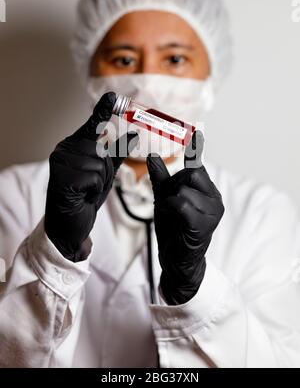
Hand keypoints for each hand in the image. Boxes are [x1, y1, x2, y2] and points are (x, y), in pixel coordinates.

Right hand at [45, 91, 137, 261]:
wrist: (69, 224)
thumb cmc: (85, 195)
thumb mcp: (105, 172)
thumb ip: (118, 153)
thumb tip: (134, 134)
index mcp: (75, 144)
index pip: (93, 125)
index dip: (104, 110)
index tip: (114, 95)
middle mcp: (64, 149)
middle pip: (103, 150)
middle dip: (105, 171)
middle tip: (91, 184)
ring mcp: (60, 162)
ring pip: (100, 165)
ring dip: (99, 182)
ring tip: (85, 191)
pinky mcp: (61, 177)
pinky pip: (94, 178)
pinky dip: (93, 191)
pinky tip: (81, 196)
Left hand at [147, 131, 223, 304]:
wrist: (177, 261)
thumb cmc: (173, 229)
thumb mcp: (164, 199)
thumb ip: (161, 179)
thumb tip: (153, 155)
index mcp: (207, 191)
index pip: (198, 164)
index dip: (196, 149)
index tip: (197, 132)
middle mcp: (214, 198)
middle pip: (190, 173)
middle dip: (173, 186)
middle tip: (170, 204)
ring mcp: (212, 212)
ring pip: (184, 188)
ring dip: (169, 201)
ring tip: (172, 216)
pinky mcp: (204, 225)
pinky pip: (181, 203)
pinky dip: (170, 208)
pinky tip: (172, 219)